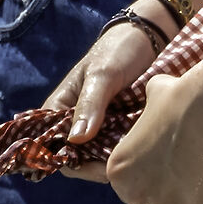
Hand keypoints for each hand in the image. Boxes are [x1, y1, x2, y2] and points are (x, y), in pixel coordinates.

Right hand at [46, 4, 166, 176]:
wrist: (148, 36)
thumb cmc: (117, 50)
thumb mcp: (103, 74)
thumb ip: (90, 104)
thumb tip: (76, 140)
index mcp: (60, 108)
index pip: (53, 146)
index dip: (71, 161)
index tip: (97, 167)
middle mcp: (75, 120)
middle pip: (78, 157)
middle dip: (96, 164)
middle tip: (123, 163)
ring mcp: (98, 123)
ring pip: (99, 154)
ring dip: (114, 158)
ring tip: (134, 156)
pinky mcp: (118, 123)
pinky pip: (118, 144)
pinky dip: (127, 149)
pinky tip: (142, 150)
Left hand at [105, 73, 202, 203]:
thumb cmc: (180, 97)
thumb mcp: (156, 91)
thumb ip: (151, 100)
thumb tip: (158, 91)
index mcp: (117, 168)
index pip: (130, 180)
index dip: (150, 170)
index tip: (170, 160)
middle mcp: (135, 192)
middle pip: (149, 201)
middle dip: (166, 190)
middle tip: (189, 171)